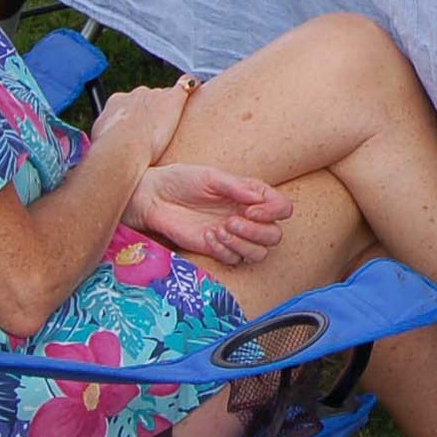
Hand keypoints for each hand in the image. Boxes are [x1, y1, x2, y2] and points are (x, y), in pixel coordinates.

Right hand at [88, 78, 196, 164]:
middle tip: (157, 132)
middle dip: (154, 111)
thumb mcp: (101, 141)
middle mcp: (136, 94)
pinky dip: (192, 85)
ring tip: (173, 124)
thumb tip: (105, 145)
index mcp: (117, 103)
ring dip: (169, 108)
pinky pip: (186, 83)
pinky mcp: (173, 98)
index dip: (137, 117)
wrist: (124, 147)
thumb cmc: (112, 149)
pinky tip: (198, 88)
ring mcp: (156, 95)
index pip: (130, 104)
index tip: (140, 130)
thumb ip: (106, 137)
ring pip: (166, 96)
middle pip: (149, 98)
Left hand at [127, 162, 293, 266]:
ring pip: (259, 253)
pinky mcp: (217, 249)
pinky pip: (233, 260)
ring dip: (242, 244)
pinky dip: (223, 250)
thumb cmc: (182, 180)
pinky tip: (207, 237)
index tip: (249, 210)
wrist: (154, 198)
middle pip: (274, 235)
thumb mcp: (210, 176)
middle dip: (257, 231)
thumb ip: (237, 187)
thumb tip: (258, 199)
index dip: (273, 212)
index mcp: (252, 195)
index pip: (282, 208)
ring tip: (219, 230)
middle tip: (231, 222)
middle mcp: (248, 216)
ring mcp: (234, 235)